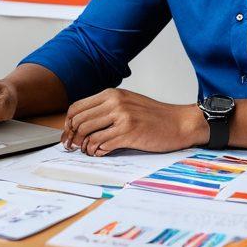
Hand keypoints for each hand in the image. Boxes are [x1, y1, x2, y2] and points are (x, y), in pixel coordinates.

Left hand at [61, 88, 207, 155]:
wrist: (179, 123)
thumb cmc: (153, 116)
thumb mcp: (128, 102)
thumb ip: (107, 108)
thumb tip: (82, 123)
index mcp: (111, 94)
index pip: (77, 107)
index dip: (68, 123)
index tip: (68, 134)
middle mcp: (115, 102)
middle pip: (79, 121)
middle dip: (72, 137)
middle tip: (73, 147)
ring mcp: (122, 117)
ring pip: (88, 133)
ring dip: (85, 146)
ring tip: (89, 151)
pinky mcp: (129, 133)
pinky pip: (102, 145)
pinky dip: (97, 151)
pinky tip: (101, 153)